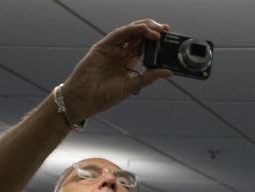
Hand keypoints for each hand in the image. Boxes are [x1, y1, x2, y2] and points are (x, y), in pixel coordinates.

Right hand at [60, 19, 174, 121]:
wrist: (85, 100)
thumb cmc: (104, 96)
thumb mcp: (132, 86)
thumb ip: (149, 77)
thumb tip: (169, 72)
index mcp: (129, 62)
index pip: (145, 46)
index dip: (157, 41)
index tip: (169, 38)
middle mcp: (121, 53)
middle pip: (139, 36)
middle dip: (153, 31)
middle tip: (166, 30)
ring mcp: (112, 49)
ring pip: (130, 32)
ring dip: (144, 28)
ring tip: (158, 30)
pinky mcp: (103, 47)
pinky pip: (118, 35)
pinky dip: (131, 30)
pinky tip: (142, 29)